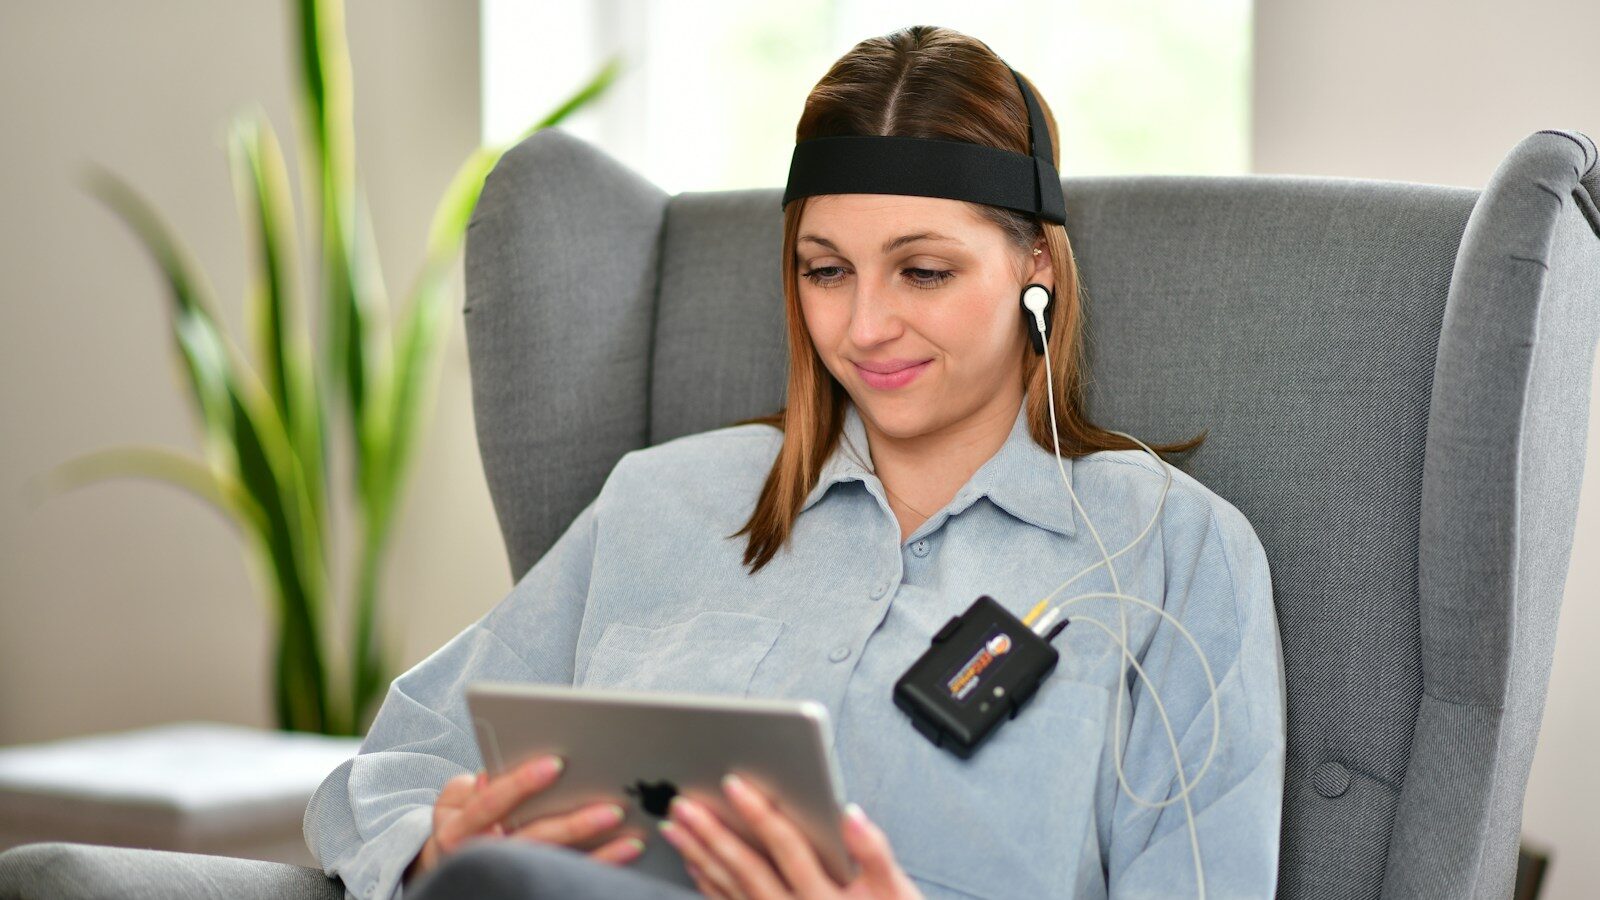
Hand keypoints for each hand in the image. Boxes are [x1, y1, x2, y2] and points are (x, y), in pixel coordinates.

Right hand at [404, 754, 648, 883]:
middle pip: (533, 840)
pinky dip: (601, 866)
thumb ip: (474, 786)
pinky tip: (627, 852)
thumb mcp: (454, 800)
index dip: (520, 784)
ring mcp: (509, 876)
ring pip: (556, 866)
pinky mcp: (531, 885)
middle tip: (613, 810)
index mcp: (458, 830)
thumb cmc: (462, 821)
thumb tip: (493, 773)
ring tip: (632, 837)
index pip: (489, 804)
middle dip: (574, 826)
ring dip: (598, 854)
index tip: (555, 764)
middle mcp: (482, 858)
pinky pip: (567, 879)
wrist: (452, 868)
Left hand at [657, 772, 924, 899]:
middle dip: (713, 833)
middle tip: (682, 804)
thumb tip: (849, 815)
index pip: (786, 847)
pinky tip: (694, 864)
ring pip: (730, 889)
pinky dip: (709, 885)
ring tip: (675, 826)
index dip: (759, 813)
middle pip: (746, 868)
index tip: (733, 783)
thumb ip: (874, 853)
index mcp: (824, 896)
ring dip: (700, 856)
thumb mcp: (897, 893)